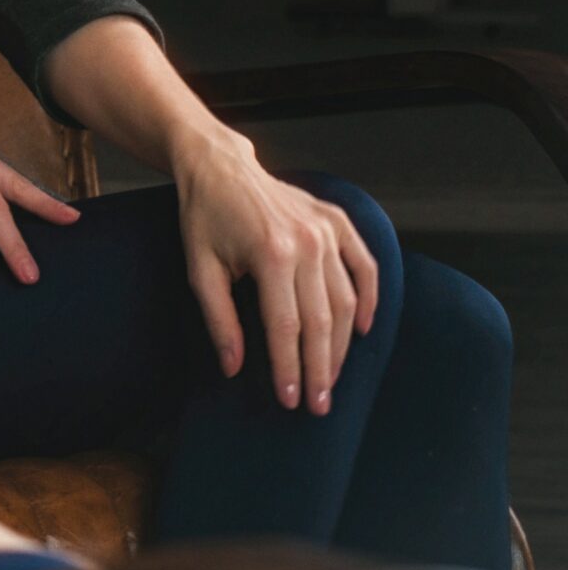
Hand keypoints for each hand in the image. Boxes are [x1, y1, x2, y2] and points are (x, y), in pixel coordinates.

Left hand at [170, 134, 379, 413]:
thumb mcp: (199, 267)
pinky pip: (365, 266)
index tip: (291, 400)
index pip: (285, 326)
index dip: (288, 367)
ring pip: (346, 300)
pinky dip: (369, 299)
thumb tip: (233, 367)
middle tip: (319, 405)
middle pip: (321, 321)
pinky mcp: (337, 221)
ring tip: (334, 377)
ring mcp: (326, 231)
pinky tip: (362, 329)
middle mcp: (306, 243)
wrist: (219, 165)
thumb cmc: (204, 216)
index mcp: (270, 254)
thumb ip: (219, 318)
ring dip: (343, 344)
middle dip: (321, 368)